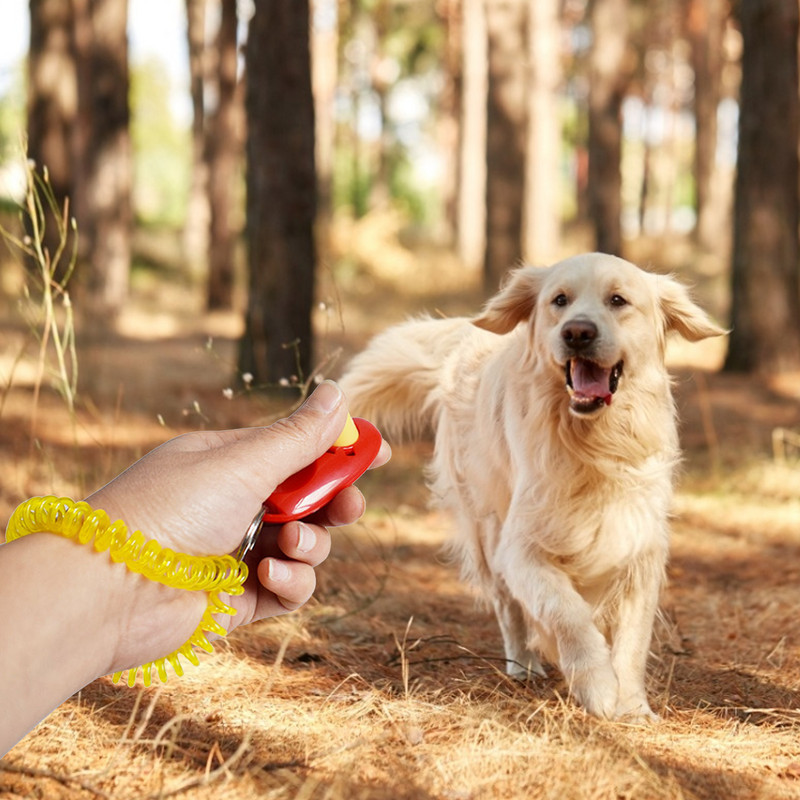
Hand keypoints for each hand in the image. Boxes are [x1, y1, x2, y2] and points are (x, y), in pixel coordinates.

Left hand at [85, 381, 389, 671]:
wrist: (107, 589)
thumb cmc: (168, 510)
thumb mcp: (242, 463)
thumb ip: (298, 436)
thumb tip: (336, 393)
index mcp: (230, 462)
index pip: (298, 448)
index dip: (339, 450)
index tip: (378, 452)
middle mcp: (234, 504)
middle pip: (308, 499)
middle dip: (334, 502)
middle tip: (348, 505)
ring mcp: (235, 551)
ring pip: (304, 544)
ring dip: (310, 544)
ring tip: (291, 544)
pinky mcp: (236, 597)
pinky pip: (287, 586)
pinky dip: (291, 580)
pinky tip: (271, 575)